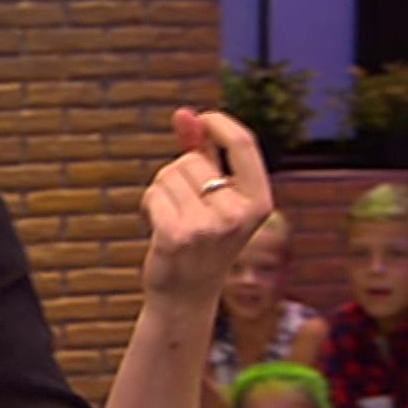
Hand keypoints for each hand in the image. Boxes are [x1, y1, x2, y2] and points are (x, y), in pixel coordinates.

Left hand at [139, 109, 273, 304]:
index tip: (201, 119)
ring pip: (168, 176)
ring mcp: (209, 227)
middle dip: (178, 174)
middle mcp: (238, 214)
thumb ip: (202, 150)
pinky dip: (149, 206)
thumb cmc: (201, 237)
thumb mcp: (212, 194)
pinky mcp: (177, 237)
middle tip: (186, 208)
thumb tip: (184, 113)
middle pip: (192, 160)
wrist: (187, 294)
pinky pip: (153, 195)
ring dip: (162, 191)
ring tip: (175, 219)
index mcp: (259, 201)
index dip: (218, 123)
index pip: (243, 143)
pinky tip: (160, 229)